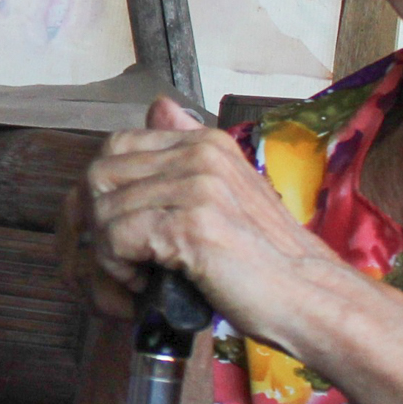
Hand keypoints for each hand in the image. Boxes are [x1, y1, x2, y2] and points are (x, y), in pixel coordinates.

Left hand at [73, 98, 342, 351]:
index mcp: (205, 143)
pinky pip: (115, 237)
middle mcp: (199, 154)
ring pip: (102, 208)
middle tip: (116, 259)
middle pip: (99, 174)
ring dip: (108, 253)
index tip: (110, 232)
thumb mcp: (226, 196)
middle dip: (93, 222)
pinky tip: (145, 284)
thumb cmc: (265, 260)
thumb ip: (187, 156)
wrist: (309, 298)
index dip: (99, 192)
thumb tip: (159, 105)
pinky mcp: (191, 224)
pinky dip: (119, 268)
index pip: (116, 147)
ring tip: (137, 276)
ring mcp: (196, 186)